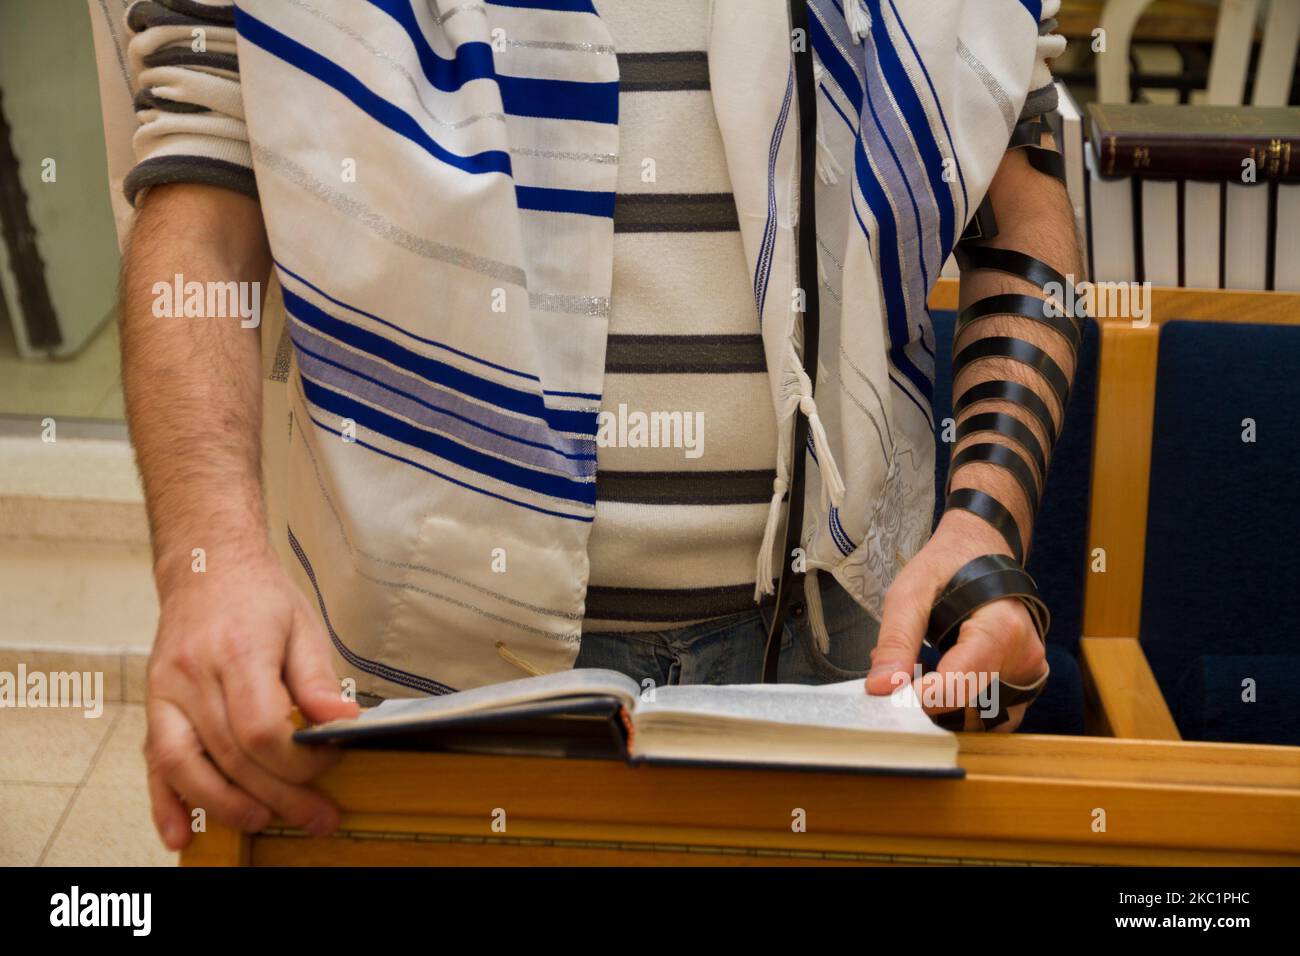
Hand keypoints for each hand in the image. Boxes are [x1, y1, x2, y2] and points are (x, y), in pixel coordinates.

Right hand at [144, 547, 358, 849]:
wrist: (206, 567)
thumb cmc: (258, 597)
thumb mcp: (304, 626)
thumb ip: (319, 680)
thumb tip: (341, 724)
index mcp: (238, 651)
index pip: (261, 728)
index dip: (297, 759)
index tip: (327, 761)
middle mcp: (194, 674)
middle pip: (231, 754)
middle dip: (278, 795)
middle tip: (315, 818)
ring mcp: (166, 691)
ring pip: (185, 765)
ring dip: (225, 805)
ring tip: (264, 822)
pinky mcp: (153, 704)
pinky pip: (153, 762)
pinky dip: (165, 802)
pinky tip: (179, 834)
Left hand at [863, 511, 1047, 731]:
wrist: (983, 552)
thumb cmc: (949, 567)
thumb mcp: (911, 592)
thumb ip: (897, 640)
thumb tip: (881, 688)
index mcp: (1002, 629)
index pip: (961, 683)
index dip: (922, 696)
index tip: (891, 695)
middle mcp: (1025, 658)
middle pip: (970, 706)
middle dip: (927, 702)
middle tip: (900, 675)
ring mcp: (1029, 676)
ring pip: (980, 718)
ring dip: (943, 708)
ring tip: (920, 672)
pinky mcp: (1024, 687)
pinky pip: (991, 715)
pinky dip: (960, 708)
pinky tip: (939, 681)